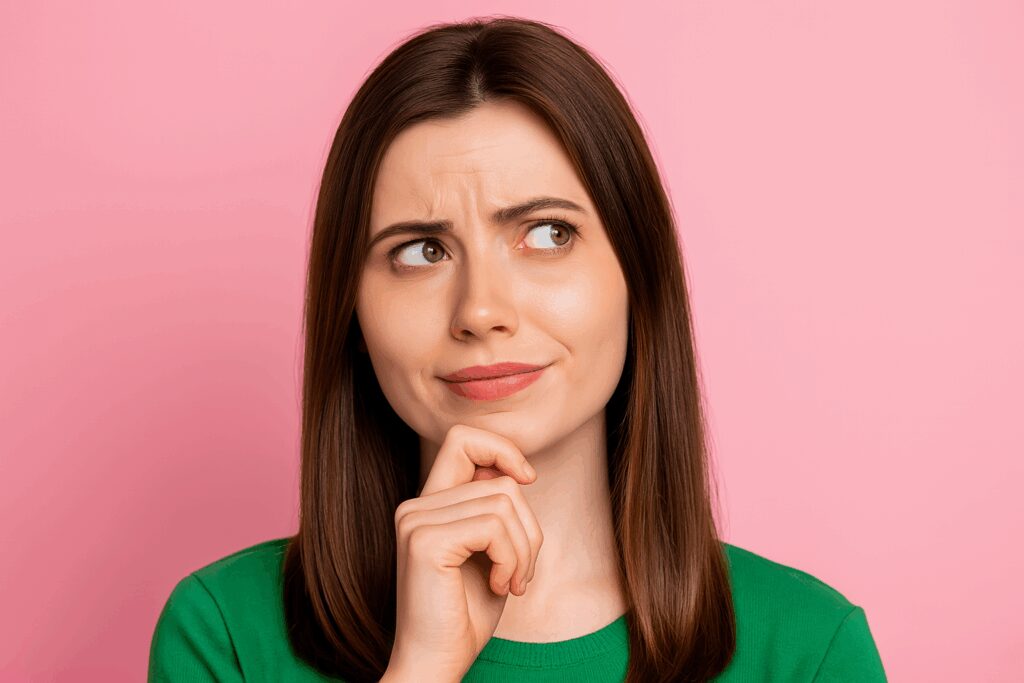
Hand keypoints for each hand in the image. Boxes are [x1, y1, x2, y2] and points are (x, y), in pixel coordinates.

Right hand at [385, 424, 542, 681]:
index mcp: (428, 504)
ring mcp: (416, 520)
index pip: (463, 439)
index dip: (502, 449)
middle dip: (529, 529)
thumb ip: (496, 512)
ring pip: (504, 503)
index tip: (528, 479)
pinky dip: (512, 559)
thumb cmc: (465, 616)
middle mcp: (415, 506)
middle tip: (521, 573)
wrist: (435, 664)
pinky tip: (500, 587)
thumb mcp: (490, 554)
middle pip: (501, 482)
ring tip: (511, 582)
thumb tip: (516, 474)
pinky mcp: (425, 540)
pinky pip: (494, 527)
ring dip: (524, 550)